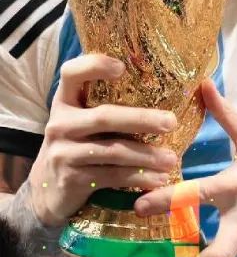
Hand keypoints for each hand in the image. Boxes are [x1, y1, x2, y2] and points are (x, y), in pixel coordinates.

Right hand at [29, 54, 177, 227]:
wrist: (45, 191)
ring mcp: (64, 152)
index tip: (122, 68)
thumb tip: (158, 95)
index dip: (94, 65)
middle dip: (141, 119)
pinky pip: (112, 176)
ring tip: (171, 159)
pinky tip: (158, 178)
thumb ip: (103, 108)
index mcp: (64, 102)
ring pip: (113, 150)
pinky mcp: (72, 179)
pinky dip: (138, 177)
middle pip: (104, 116)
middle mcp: (60, 124)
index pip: (71, 73)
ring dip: (147, 155)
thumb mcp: (79, 123)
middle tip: (171, 122)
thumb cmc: (75, 147)